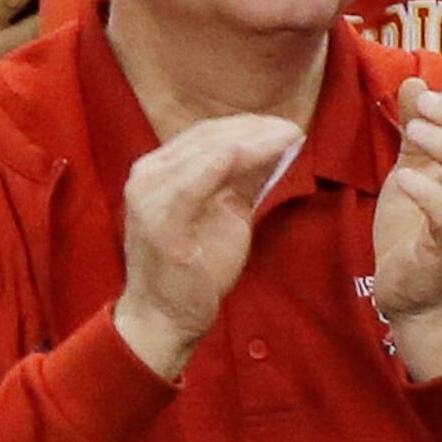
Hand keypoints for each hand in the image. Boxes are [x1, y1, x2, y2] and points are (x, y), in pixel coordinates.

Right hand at [114, 112, 301, 379]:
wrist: (164, 315)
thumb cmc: (195, 266)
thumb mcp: (222, 212)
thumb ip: (242, 180)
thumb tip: (277, 148)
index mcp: (158, 171)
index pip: (205, 134)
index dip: (248, 126)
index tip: (286, 127)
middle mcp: (147, 176)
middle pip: (207, 138)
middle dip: (255, 129)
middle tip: (294, 129)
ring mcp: (150, 197)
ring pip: (206, 152)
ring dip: (253, 141)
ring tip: (290, 137)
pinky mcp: (162, 222)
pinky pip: (196, 182)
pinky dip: (228, 161)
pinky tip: (259, 152)